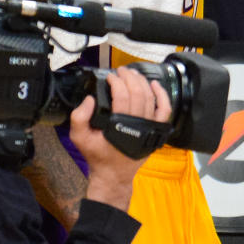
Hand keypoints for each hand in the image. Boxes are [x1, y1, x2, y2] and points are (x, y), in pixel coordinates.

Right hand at [70, 67, 170, 210]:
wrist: (114, 173)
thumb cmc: (97, 155)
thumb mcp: (79, 137)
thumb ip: (79, 117)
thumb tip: (90, 99)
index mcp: (119, 125)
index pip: (122, 96)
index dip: (117, 82)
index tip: (110, 76)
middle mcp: (138, 124)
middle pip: (139, 93)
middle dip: (130, 78)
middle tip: (121, 70)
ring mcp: (150, 127)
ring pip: (151, 98)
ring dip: (143, 82)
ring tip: (134, 73)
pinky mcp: (156, 130)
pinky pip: (164, 110)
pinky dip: (162, 96)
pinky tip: (155, 85)